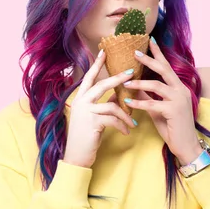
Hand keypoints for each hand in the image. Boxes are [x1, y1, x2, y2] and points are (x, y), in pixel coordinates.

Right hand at [64, 50, 137, 168]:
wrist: (76, 156)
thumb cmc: (86, 137)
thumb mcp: (93, 118)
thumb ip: (101, 105)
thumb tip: (116, 96)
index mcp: (80, 99)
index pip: (88, 77)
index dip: (96, 64)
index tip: (103, 51)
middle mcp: (81, 102)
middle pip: (101, 85)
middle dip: (118, 78)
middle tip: (131, 72)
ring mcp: (85, 112)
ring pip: (112, 105)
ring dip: (126, 114)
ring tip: (133, 122)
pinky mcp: (92, 122)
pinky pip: (113, 119)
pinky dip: (122, 125)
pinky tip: (127, 132)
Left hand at [123, 40, 201, 164]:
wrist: (186, 146)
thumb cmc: (173, 127)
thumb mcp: (159, 109)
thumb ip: (149, 97)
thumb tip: (135, 87)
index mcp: (179, 88)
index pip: (168, 67)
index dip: (159, 53)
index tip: (150, 40)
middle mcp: (181, 90)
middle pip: (164, 70)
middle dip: (149, 60)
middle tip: (134, 52)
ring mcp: (179, 100)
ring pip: (157, 86)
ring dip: (140, 83)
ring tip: (125, 82)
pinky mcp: (174, 111)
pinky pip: (153, 104)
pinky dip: (139, 103)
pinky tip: (127, 102)